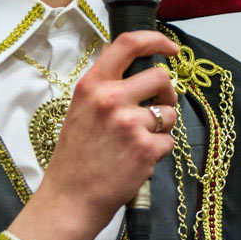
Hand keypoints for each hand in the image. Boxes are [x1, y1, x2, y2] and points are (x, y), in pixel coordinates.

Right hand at [8, 30, 178, 239]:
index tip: (170, 48)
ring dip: (164, 126)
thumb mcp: (81, 109)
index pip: (128, 44)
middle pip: (161, 77)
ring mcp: (129, 124)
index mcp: (92, 84)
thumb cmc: (76, 156)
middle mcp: (110, 98)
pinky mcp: (145, 149)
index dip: (156, 40)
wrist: (70, 198)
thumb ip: (106, 87)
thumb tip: (139, 71)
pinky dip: (160, 150)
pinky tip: (138, 159)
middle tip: (159, 107)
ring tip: (140, 141)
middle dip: (167, 92)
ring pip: (170, 112)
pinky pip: (169, 141)